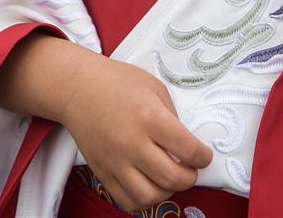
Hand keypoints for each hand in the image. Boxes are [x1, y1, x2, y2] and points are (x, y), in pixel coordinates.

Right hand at [62, 56, 212, 211]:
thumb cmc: (118, 82)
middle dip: (190, 177)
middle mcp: (132, 143)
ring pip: (150, 196)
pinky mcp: (102, 172)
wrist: (78, 88)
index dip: (203, 157)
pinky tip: (149, 185)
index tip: (204, 155)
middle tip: (191, 169)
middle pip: (172, 178)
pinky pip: (127, 201)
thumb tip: (184, 142)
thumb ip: (172, 115)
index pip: (187, 149)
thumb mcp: (154, 87)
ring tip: (170, 178)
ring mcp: (115, 161)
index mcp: (150, 117)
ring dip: (167, 192)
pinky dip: (143, 200)